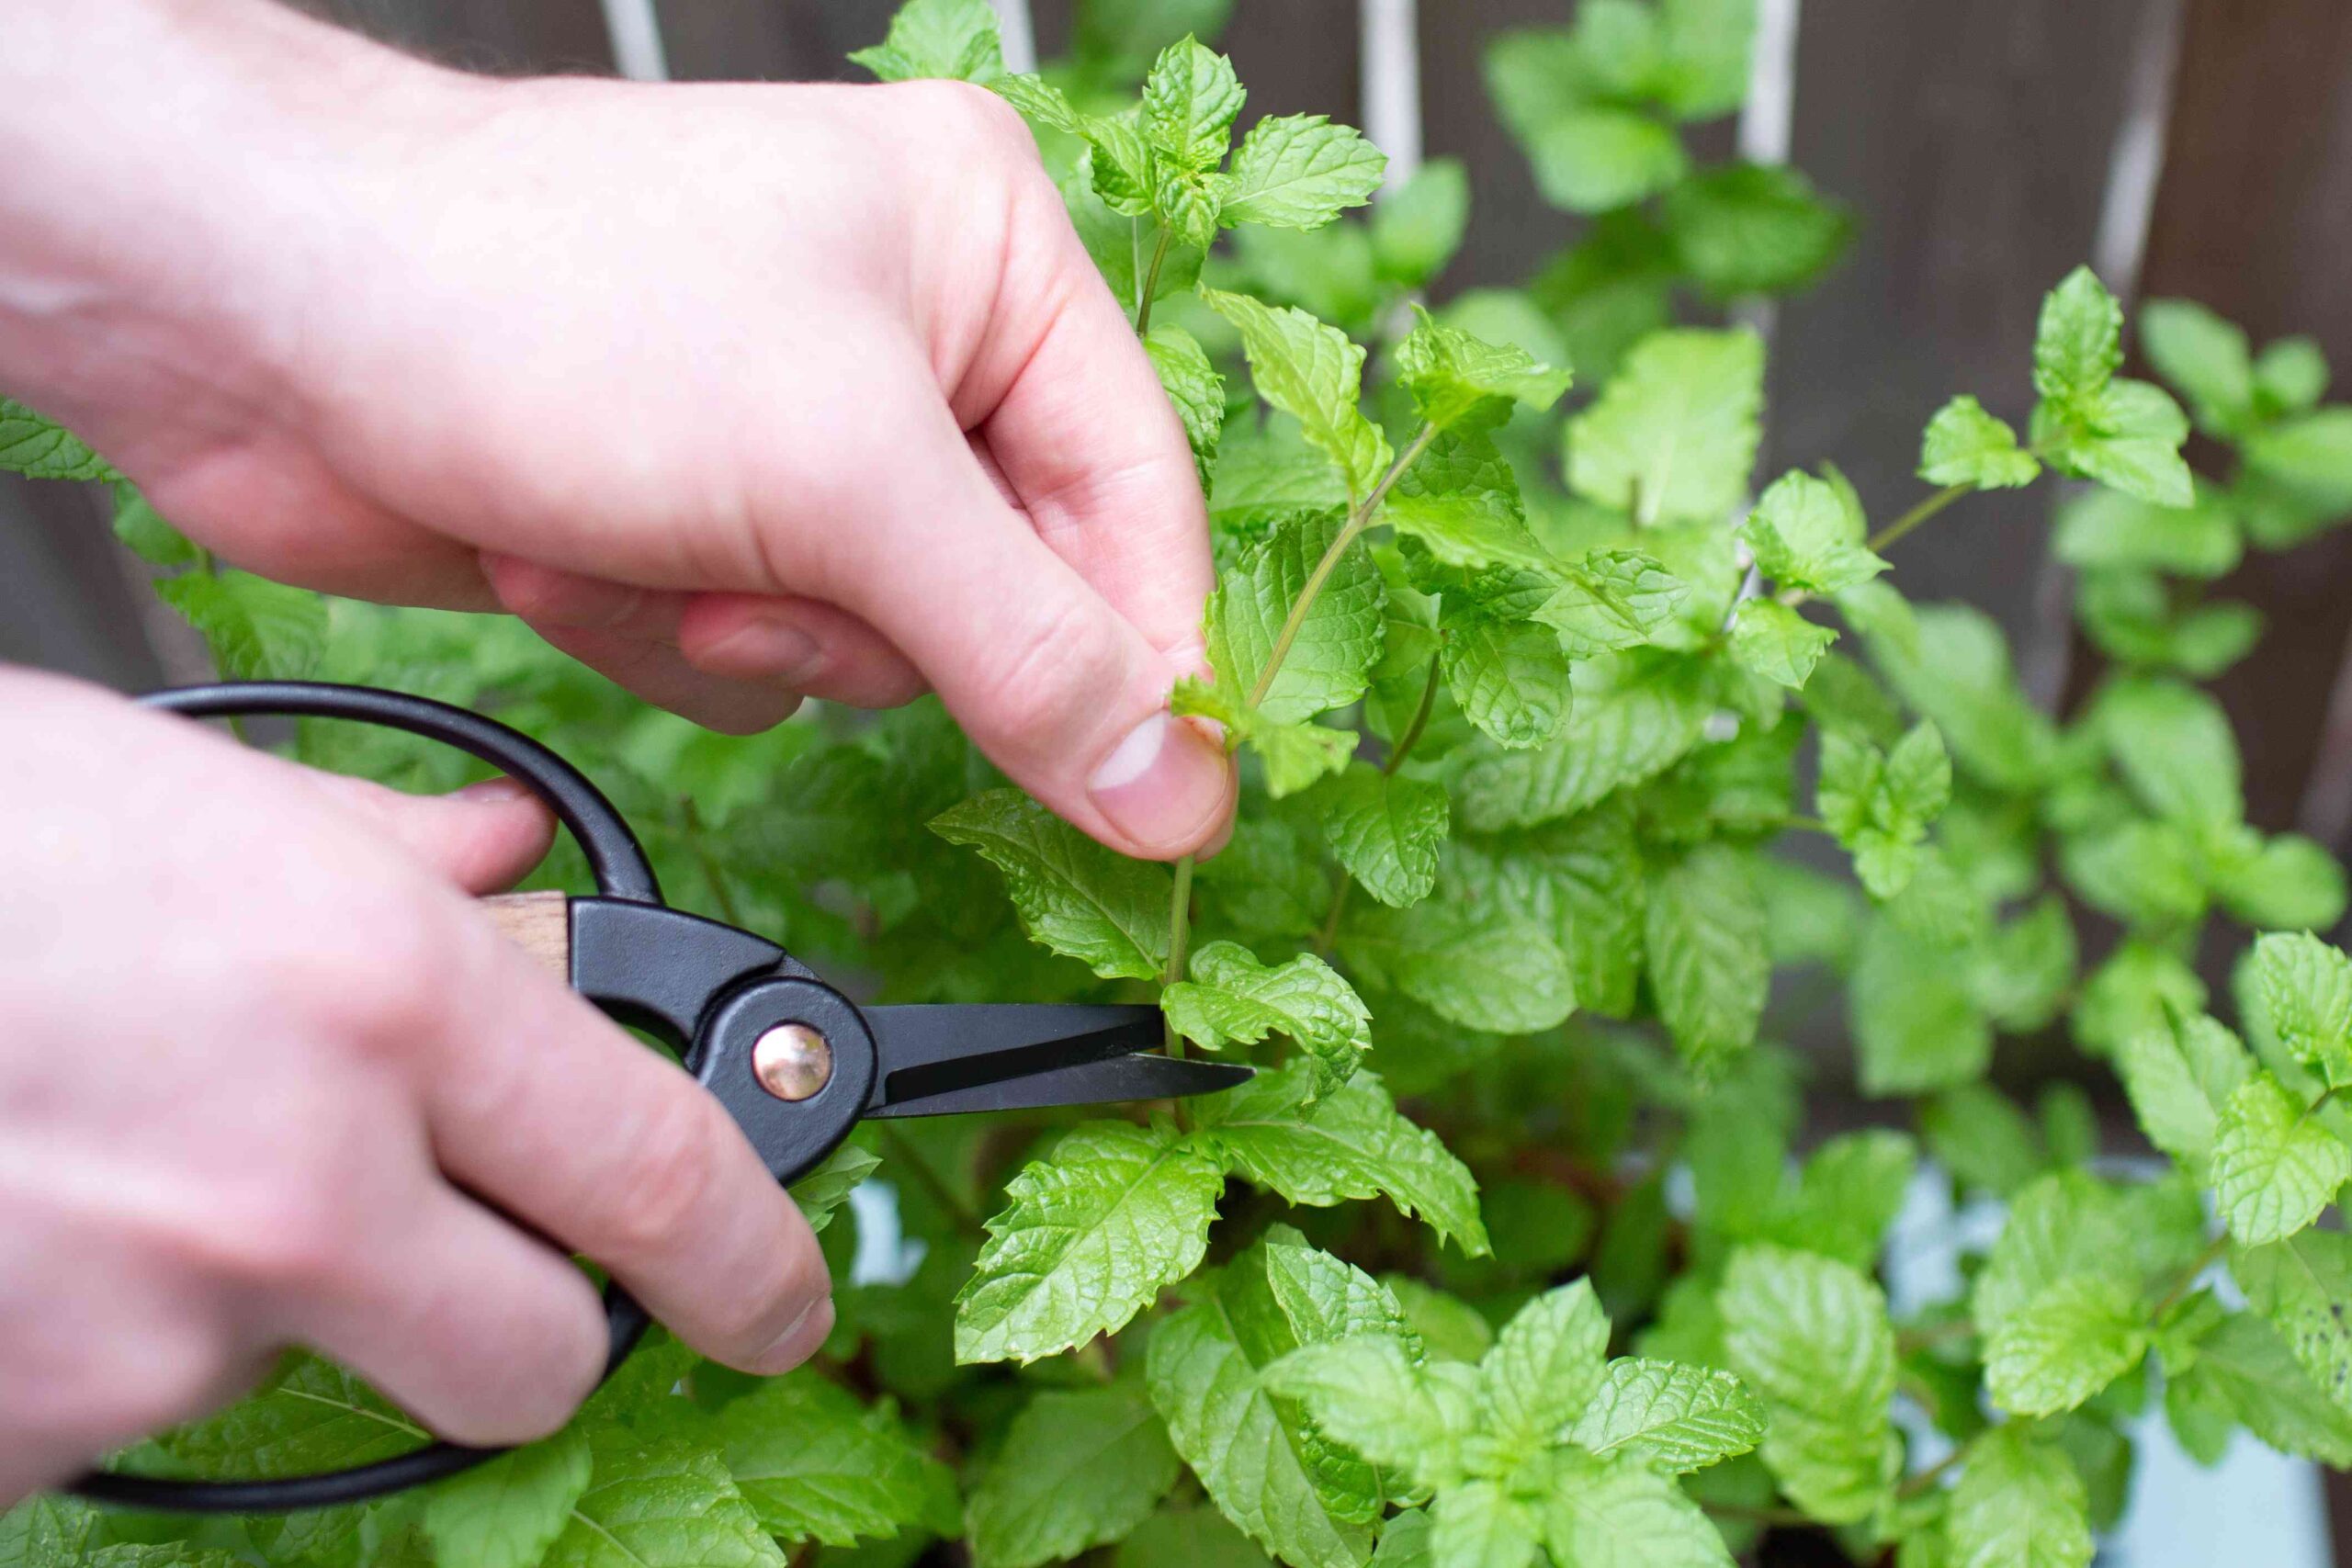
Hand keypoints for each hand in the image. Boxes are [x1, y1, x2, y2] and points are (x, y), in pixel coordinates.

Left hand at [0, 1, 1233, 860]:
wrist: (254, 313)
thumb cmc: (538, 293)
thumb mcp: (839, 475)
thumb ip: (1028, 648)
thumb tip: (1176, 787)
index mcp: (989, 251)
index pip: (1138, 504)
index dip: (1139, 664)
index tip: (1155, 802)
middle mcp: (908, 342)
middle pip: (1005, 598)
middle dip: (864, 621)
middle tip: (772, 575)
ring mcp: (792, 440)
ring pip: (866, 655)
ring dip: (739, 634)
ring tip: (637, 531)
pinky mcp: (688, 527)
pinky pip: (745, 670)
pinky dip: (651, 639)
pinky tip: (568, 547)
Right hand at [0, 672, 832, 1502]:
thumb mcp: (183, 794)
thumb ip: (383, 856)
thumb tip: (505, 867)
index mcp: (383, 995)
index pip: (663, 1178)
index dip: (753, 1259)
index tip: (779, 1296)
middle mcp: (300, 1178)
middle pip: (532, 1361)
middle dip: (513, 1322)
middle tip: (437, 1252)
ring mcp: (155, 1327)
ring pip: (304, 1375)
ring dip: (252, 1299)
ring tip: (112, 1155)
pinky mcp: (27, 1429)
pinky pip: (124, 1417)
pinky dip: (96, 1342)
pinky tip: (21, 1211)